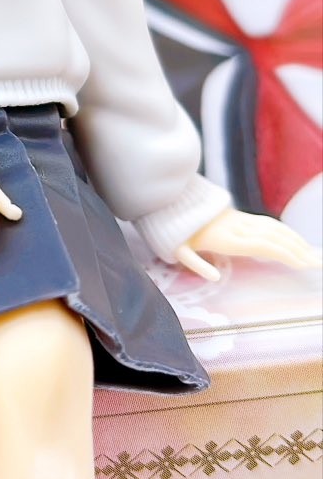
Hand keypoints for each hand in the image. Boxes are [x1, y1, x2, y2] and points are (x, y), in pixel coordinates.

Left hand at [176, 208, 321, 284]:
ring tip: (311, 253)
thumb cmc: (172, 232)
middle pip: (273, 236)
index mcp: (224, 237)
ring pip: (272, 228)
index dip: (283, 252)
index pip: (261, 244)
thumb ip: (196, 264)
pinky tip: (293, 240)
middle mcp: (236, 226)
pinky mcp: (240, 217)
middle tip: (315, 263)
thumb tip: (215, 277)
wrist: (170, 201)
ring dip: (294, 240)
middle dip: (297, 249)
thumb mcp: (178, 250)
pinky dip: (283, 231)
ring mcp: (239, 220)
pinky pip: (266, 223)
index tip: (301, 263)